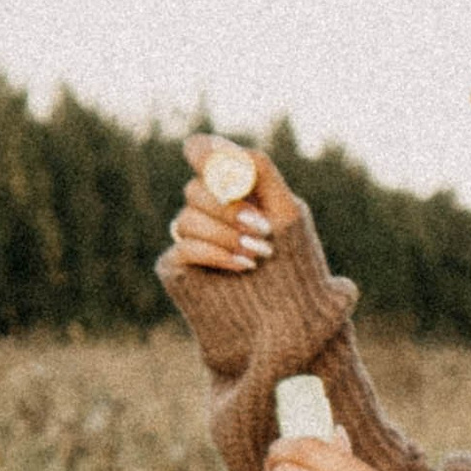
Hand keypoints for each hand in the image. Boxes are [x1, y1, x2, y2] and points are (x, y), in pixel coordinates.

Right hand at [167, 137, 302, 278]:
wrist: (286, 322)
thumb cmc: (293, 265)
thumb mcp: (286, 209)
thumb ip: (259, 170)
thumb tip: (219, 148)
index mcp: (232, 188)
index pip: (202, 152)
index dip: (208, 154)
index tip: (232, 173)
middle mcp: (207, 210)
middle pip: (195, 188)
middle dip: (229, 207)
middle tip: (262, 228)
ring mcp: (189, 239)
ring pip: (187, 219)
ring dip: (227, 234)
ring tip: (259, 255)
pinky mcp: (177, 268)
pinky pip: (183, 248)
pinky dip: (215, 253)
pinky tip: (243, 265)